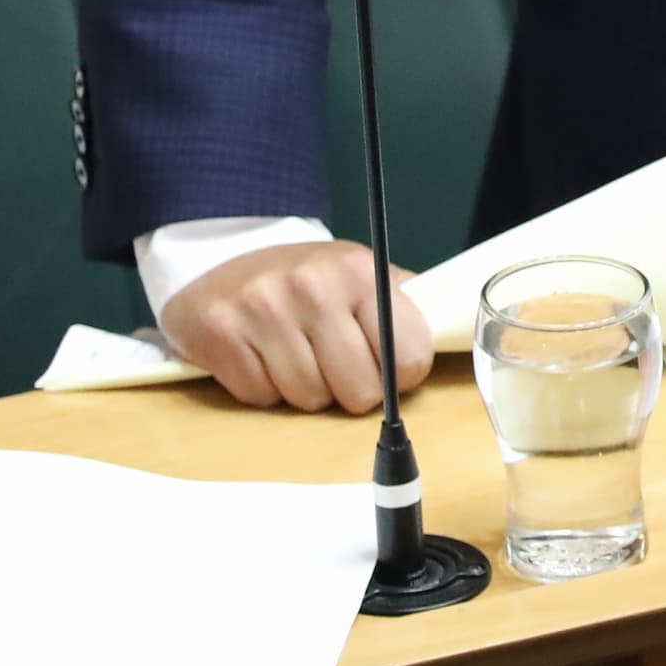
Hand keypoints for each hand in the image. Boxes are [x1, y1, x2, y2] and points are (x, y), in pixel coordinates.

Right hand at [162, 240, 432, 412]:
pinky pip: (261, 399)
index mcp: (359, 271)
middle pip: (359, 391)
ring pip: (308, 399)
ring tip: (293, 355)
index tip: (385, 368)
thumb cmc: (305, 282)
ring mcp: (263, 308)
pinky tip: (259, 357)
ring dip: (303, 391)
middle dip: (349, 389)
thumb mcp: (360, 276)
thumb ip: (400, 306)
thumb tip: (444, 337)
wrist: (224, 266)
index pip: (409, 357)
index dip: (400, 376)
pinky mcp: (221, 334)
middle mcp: (313, 286)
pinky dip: (262, 390)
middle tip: (331, 363)